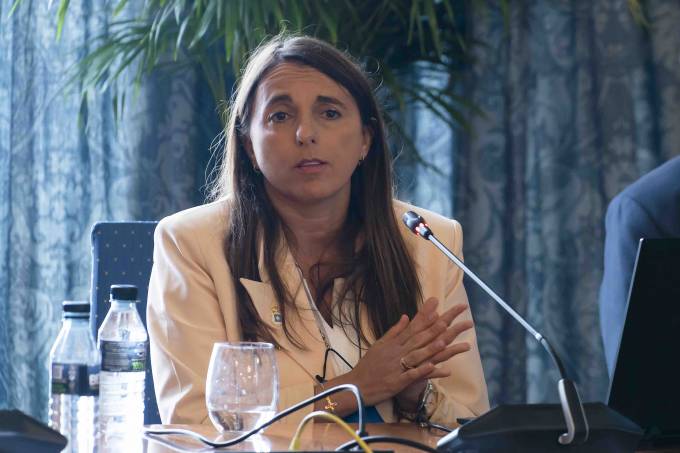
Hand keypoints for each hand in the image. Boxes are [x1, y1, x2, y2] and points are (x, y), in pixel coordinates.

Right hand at [348, 297, 472, 406]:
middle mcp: (395, 353)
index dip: (424, 319)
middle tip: (446, 320)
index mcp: (392, 344)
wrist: (356, 386)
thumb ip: (394, 331)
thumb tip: (406, 316)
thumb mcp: (379, 345)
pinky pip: (411, 376)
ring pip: (415, 356)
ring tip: (444, 342)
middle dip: (431, 330)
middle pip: (416, 340)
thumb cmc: (368, 366)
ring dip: (429, 349)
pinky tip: (433, 367)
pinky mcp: (396, 382)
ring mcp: (396, 368)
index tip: (436, 308)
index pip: (411, 329)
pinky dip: (422, 371)